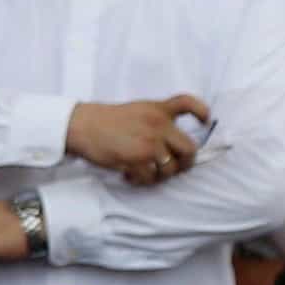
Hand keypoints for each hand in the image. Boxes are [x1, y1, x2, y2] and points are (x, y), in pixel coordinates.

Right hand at [66, 96, 210, 185]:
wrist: (79, 125)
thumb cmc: (103, 120)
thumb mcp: (135, 110)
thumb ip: (155, 120)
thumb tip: (169, 145)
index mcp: (157, 110)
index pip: (187, 103)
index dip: (201, 111)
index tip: (205, 120)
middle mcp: (158, 125)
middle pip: (189, 149)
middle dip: (184, 163)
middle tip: (172, 167)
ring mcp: (149, 143)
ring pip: (171, 169)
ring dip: (159, 175)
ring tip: (144, 172)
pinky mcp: (137, 159)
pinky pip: (150, 178)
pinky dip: (141, 181)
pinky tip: (129, 175)